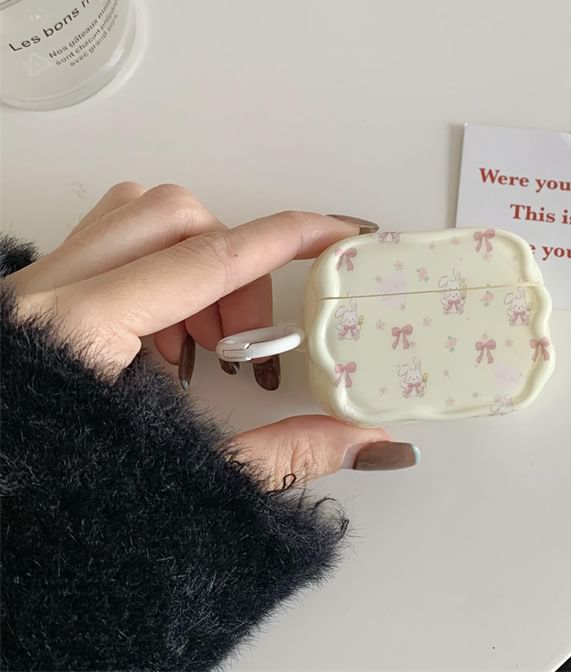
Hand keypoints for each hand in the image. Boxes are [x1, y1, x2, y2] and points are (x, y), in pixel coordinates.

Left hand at [4, 183, 417, 478]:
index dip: (292, 238)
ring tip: (198, 342)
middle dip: (234, 270)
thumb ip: (286, 455)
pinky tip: (162, 339)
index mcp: (78, 330)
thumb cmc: (64, 515)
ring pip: (139, 215)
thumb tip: (374, 444)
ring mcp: (33, 286)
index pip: (214, 257)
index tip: (342, 233)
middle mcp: (47, 290)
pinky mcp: (32, 294)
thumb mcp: (187, 483)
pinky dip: (158, 270)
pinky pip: (109, 241)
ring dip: (194, 262)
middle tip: (241, 345)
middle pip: (178, 218)